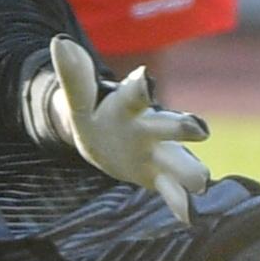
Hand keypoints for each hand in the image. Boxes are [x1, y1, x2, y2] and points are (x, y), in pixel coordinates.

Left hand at [46, 36, 210, 223]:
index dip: (140, 86)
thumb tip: (60, 44)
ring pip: (180, 162)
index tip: (145, 80)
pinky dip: (181, 203)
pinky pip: (172, 190)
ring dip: (190, 171)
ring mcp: (158, 153)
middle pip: (169, 125)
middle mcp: (152, 126)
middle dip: (183, 127)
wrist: (101, 134)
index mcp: (130, 102)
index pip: (136, 92)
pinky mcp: (157, 176)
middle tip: (198, 129)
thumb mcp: (79, 97)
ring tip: (199, 181)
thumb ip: (73, 76)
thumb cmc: (94, 110)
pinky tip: (190, 216)